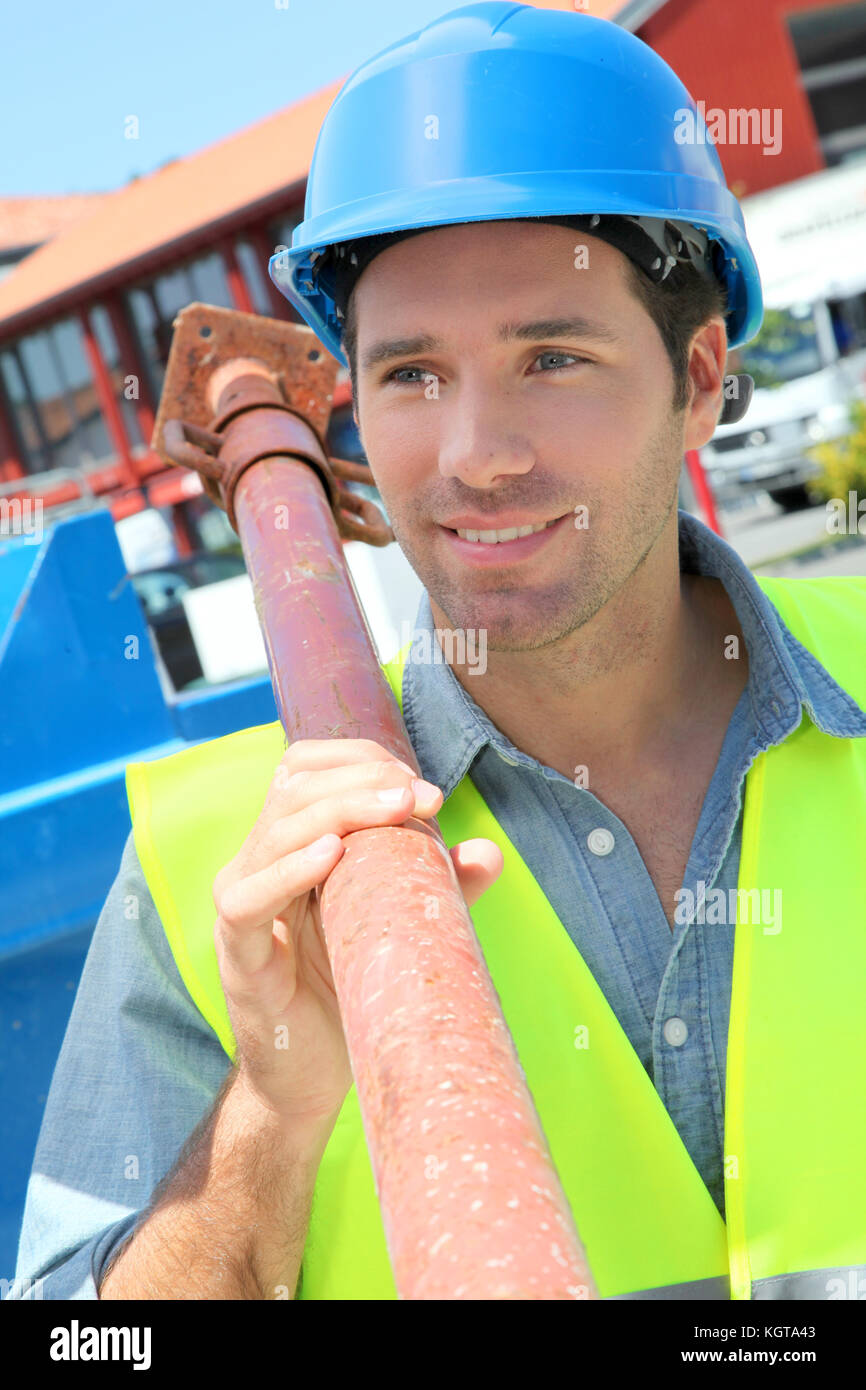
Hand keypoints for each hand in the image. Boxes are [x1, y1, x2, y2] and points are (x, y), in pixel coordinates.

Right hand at [211, 739, 502, 1133]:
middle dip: (363, 781)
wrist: (312, 1082)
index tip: (425, 787)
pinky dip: (287, 870)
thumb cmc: (354, 992)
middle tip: (422, 796)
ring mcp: (242, 904)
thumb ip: (437, 888)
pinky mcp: (236, 953)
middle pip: (294, 788)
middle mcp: (258, 863)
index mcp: (291, 845)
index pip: (307, 770)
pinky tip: (330, 853)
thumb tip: (489, 851)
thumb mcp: (400, 927)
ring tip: (395, 809)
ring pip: (274, 830)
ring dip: (340, 809)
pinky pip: (247, 898)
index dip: (362, 763)